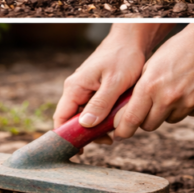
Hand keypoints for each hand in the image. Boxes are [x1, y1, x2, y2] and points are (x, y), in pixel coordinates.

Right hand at [53, 25, 167, 146]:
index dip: (66, 136)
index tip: (78, 151)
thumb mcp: (114, 83)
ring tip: (117, 131)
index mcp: (75, 87)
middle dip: (87, 133)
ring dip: (98, 125)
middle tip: (109, 140)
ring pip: (85, 115)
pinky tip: (118, 119)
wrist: (132, 40)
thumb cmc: (123, 58)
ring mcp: (85, 89)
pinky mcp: (95, 89)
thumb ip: (100, 104)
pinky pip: (94, 108)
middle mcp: (76, 89)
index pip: (61, 117)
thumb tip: (85, 125)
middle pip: (73, 119)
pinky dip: (104, 117)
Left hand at [111, 26, 193, 139]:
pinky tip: (191, 88)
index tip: (119, 135)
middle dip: (146, 120)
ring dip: (168, 111)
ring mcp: (190, 102)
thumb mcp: (151, 65)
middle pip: (150, 125)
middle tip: (148, 108)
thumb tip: (126, 110)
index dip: (123, 130)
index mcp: (150, 86)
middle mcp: (169, 98)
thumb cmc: (177, 50)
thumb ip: (139, 88)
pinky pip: (191, 114)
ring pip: (171, 120)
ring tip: (174, 90)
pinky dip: (188, 106)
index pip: (131, 119)